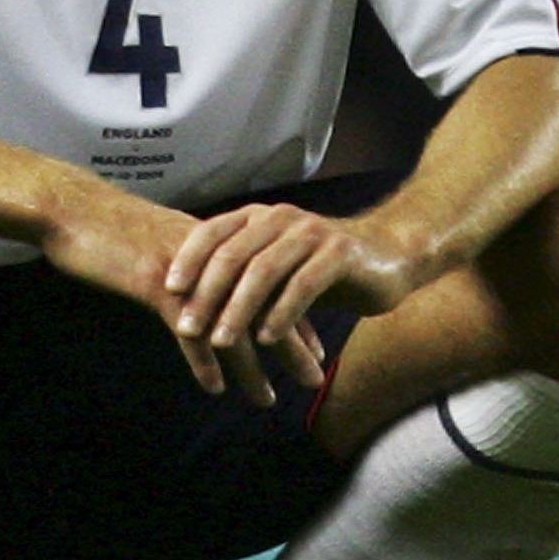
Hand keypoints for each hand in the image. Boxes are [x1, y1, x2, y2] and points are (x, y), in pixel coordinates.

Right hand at [37, 181, 321, 405]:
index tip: (313, 348)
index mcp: (216, 248)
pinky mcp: (156, 284)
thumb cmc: (110, 228)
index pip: (269, 286)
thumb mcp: (161, 245)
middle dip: (291, 346)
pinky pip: (188, 330)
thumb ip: (190, 267)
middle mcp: (211, 258)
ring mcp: (187, 271)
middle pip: (264, 306)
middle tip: (315, 379)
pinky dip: (203, 361)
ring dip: (252, 368)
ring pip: (230, 325)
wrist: (73, 208)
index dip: (293, 318)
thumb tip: (205, 292)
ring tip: (268, 400)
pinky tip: (214, 387)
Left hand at [164, 205, 431, 404]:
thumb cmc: (324, 267)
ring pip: (264, 271)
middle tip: (186, 328)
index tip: (167, 291)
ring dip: (238, 310)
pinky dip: (281, 314)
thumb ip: (241, 276)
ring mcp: (312, 234)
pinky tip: (267, 340)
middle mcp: (282, 218)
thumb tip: (189, 305)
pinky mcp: (339, 255)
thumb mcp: (277, 266)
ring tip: (221, 341)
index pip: (213, 233)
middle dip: (206, 294)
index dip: (188, 260)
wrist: (391, 255)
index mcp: (261, 217)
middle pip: (233, 255)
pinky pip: (302, 285)